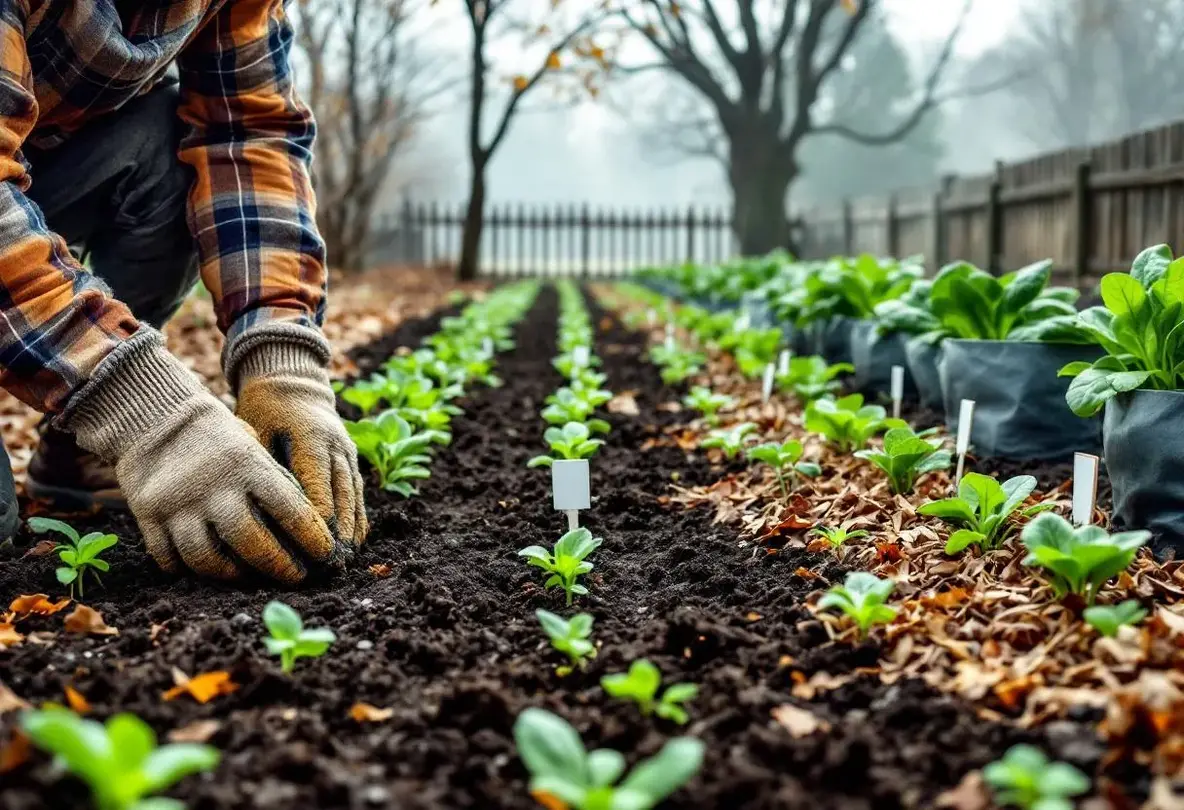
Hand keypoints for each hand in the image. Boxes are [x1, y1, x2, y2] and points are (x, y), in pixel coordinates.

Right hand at [119, 396, 338, 581]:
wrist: (158, 419)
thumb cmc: (220, 440)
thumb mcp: (255, 450)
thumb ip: (276, 485)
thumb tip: (309, 530)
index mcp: (248, 466)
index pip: (290, 511)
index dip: (313, 539)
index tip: (326, 555)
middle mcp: (214, 488)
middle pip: (251, 544)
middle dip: (279, 566)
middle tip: (295, 577)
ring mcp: (177, 505)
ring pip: (207, 560)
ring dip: (231, 574)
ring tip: (247, 574)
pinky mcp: (148, 516)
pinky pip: (170, 559)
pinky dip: (188, 569)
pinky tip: (206, 567)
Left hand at [234, 343, 367, 547]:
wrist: (291, 382)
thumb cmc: (263, 410)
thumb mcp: (254, 432)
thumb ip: (260, 468)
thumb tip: (258, 512)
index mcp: (311, 440)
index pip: (318, 490)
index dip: (319, 523)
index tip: (314, 552)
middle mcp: (336, 447)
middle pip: (343, 497)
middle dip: (340, 534)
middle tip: (332, 566)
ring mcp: (347, 452)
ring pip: (355, 496)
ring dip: (352, 530)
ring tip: (346, 560)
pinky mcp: (351, 457)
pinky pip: (359, 491)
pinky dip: (358, 516)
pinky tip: (355, 541)